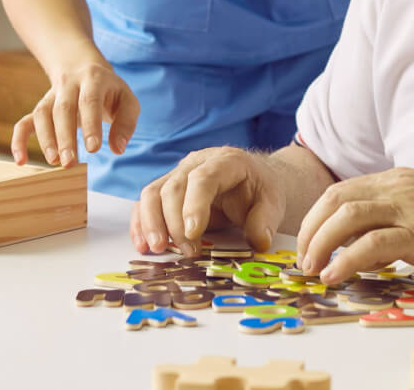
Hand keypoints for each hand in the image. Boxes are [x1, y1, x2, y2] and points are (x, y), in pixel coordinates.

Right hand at [10, 59, 138, 166]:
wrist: (84, 68)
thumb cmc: (110, 91)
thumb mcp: (127, 100)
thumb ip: (126, 123)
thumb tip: (118, 149)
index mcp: (93, 79)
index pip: (90, 101)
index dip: (91, 124)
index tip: (94, 149)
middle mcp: (69, 84)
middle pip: (63, 108)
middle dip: (65, 137)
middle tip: (70, 162)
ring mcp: (51, 96)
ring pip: (42, 114)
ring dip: (45, 139)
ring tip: (54, 162)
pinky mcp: (41, 108)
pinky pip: (25, 122)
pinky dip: (19, 140)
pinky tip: (20, 160)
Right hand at [131, 146, 285, 256]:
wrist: (252, 179)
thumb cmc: (260, 190)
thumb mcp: (272, 202)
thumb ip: (265, 221)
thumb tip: (258, 241)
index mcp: (226, 162)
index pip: (204, 178)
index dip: (194, 205)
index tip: (193, 233)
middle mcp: (197, 163)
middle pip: (174, 187)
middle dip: (174, 222)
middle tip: (186, 252)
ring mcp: (179, 174)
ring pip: (153, 193)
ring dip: (151, 223)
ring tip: (158, 250)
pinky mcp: (167, 189)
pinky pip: (146, 203)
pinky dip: (141, 224)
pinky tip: (143, 246)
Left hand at [295, 168, 413, 283]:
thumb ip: (397, 222)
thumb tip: (368, 250)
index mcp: (399, 180)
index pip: (342, 191)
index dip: (317, 218)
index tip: (308, 244)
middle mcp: (400, 187)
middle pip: (335, 199)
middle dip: (310, 230)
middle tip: (302, 260)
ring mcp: (411, 207)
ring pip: (347, 216)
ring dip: (320, 244)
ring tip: (312, 269)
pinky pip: (373, 243)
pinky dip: (346, 259)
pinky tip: (336, 276)